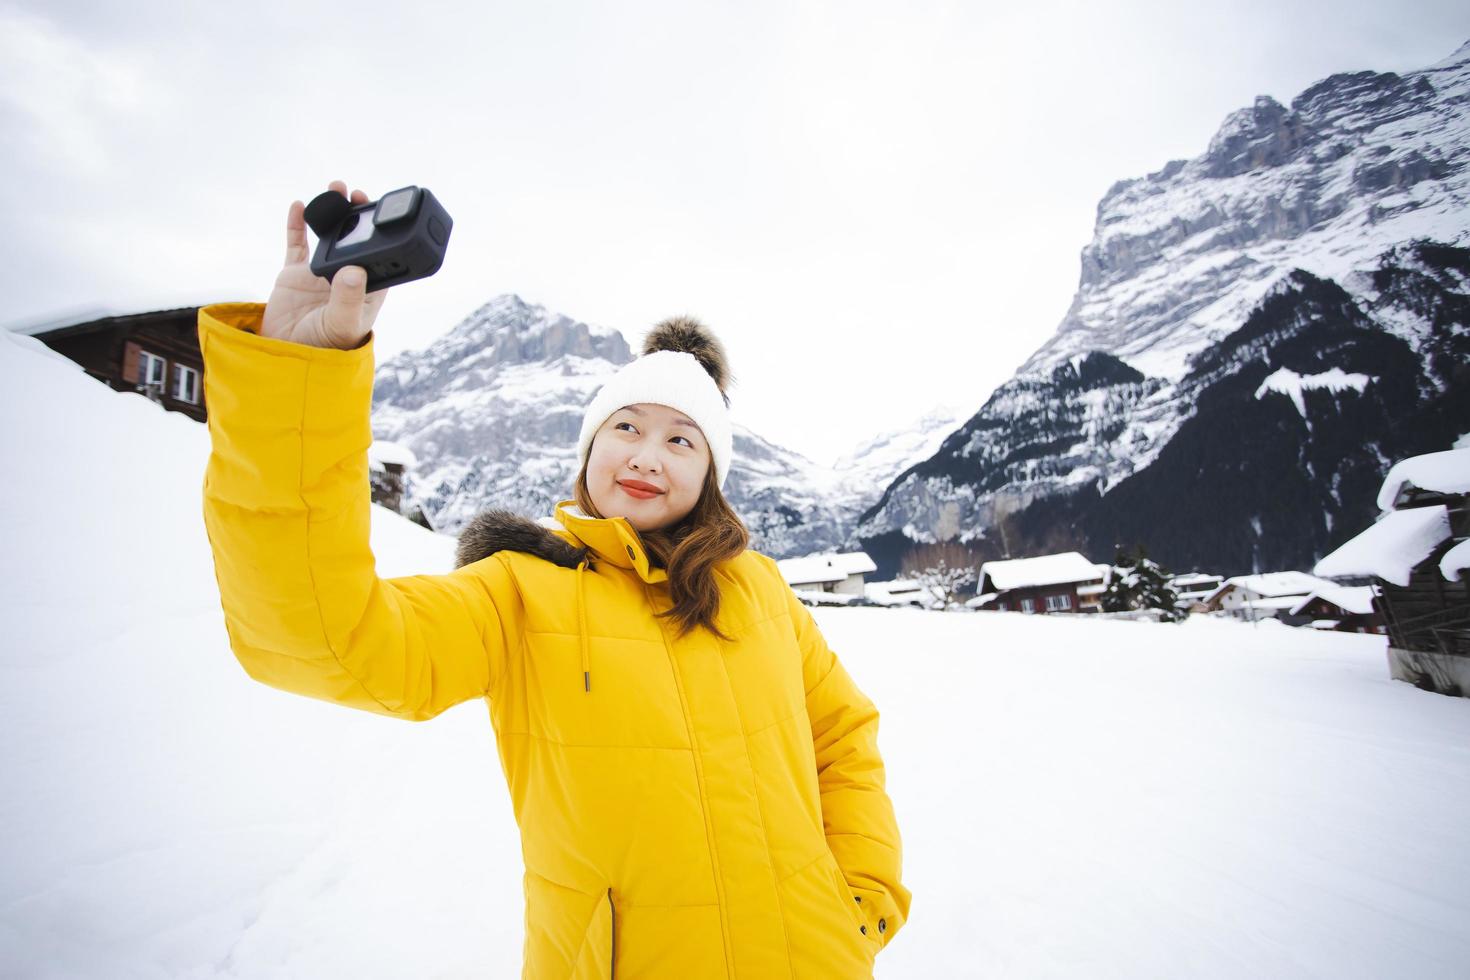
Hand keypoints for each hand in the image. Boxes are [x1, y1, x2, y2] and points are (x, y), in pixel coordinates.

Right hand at [260, 180, 388, 349]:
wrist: (287, 356)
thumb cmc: (325, 348)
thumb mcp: (342, 324)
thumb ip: (349, 298)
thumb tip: (354, 270)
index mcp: (366, 289)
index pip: (380, 256)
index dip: (381, 234)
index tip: (379, 212)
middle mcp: (345, 278)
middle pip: (355, 239)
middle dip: (358, 215)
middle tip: (358, 194)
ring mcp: (320, 273)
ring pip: (328, 235)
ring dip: (333, 211)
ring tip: (336, 188)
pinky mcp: (295, 273)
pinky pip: (297, 243)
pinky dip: (298, 223)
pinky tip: (300, 205)